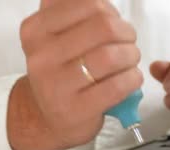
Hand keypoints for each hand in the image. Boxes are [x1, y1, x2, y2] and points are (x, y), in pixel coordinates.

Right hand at [7, 0, 142, 149]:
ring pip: (111, 57)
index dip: (110, 11)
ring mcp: (57, 85)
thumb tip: (103, 1)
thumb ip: (74, 10)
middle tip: (128, 42)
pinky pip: (117, 86)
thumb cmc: (61, 71)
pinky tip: (130, 79)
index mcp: (36, 30)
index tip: (112, 22)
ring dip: (131, 56)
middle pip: (104, 27)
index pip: (87, 5)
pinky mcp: (76, 109)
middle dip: (126, 33)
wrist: (46, 116)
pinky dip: (133, 79)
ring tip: (129, 61)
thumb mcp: (55, 36)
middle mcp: (42, 56)